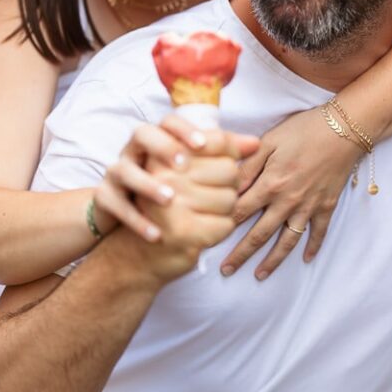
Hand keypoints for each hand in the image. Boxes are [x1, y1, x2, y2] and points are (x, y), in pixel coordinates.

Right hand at [91, 113, 218, 242]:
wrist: (131, 225)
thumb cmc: (169, 192)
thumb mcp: (192, 172)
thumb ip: (221, 156)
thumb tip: (255, 144)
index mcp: (156, 139)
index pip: (169, 122)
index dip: (185, 130)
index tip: (203, 144)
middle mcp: (134, 151)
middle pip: (146, 138)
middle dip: (169, 153)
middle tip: (188, 170)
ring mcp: (117, 174)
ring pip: (127, 171)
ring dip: (150, 187)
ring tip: (171, 200)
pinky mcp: (106, 199)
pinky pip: (117, 206)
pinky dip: (137, 222)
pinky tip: (156, 235)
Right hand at [137, 122, 259, 282]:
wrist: (136, 252)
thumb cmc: (166, 205)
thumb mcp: (180, 171)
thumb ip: (217, 150)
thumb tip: (255, 143)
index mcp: (160, 152)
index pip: (215, 140)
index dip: (230, 149)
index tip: (228, 159)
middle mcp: (163, 172)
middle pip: (228, 170)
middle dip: (227, 185)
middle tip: (207, 195)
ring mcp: (171, 201)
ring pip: (230, 199)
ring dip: (224, 211)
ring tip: (202, 213)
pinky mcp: (181, 230)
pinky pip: (225, 225)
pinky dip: (220, 231)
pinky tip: (201, 231)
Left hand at [219, 108, 361, 279]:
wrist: (345, 129)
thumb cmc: (303, 130)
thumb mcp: (269, 141)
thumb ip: (247, 165)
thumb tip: (225, 185)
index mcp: (270, 184)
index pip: (240, 212)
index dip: (223, 225)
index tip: (209, 239)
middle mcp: (288, 201)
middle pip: (260, 234)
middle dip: (241, 254)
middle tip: (226, 271)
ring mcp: (309, 206)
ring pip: (287, 240)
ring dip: (273, 260)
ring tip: (259, 276)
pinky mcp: (327, 206)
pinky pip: (318, 232)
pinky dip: (313, 247)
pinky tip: (305, 260)